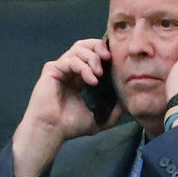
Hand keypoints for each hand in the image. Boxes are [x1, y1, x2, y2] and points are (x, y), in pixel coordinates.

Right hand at [12, 39, 120, 176]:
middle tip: (109, 58)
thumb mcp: (97, 119)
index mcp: (79, 77)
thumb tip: (126, 105)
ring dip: (92, 58)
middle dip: (99, 47)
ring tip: (99, 74)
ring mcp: (60, 68)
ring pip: (78, 49)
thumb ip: (112, 113)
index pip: (92, 54)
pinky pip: (70, 60)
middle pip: (85, 45)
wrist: (51, 131)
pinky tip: (92, 80)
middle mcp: (69, 70)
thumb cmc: (69, 126)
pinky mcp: (52, 69)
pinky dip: (83, 67)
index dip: (104, 53)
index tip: (116, 61)